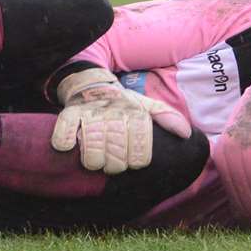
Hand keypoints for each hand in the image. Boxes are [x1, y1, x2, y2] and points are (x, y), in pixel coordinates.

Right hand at [50, 67, 191, 174]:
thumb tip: (186, 133)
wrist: (91, 84)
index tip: (132, 162)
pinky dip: (65, 143)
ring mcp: (90, 114)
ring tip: (94, 162)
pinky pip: (64, 134)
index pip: (140, 149)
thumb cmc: (121, 103)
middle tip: (111, 164)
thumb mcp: (145, 106)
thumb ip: (166, 117)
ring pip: (93, 148)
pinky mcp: (68, 114)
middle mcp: (113, 113)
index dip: (137, 161)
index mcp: (134, 113)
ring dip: (93, 160)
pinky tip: (69, 147)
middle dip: (114, 165)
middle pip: (117, 153)